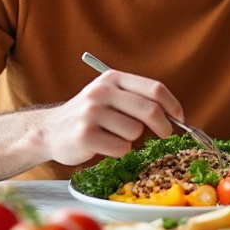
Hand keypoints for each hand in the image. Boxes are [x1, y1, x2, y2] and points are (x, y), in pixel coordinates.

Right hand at [41, 70, 182, 164]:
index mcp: (112, 78)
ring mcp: (91, 113)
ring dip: (132, 139)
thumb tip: (175, 115)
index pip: (154, 88)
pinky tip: (105, 146)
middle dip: (164, 126)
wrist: (49, 131)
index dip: (172, 105)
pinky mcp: (84, 136)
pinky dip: (119, 151)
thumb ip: (138, 99)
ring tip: (115, 136)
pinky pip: (121, 148)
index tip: (180, 118)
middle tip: (165, 134)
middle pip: (149, 110)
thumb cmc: (90, 116)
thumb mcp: (111, 96)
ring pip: (135, 132)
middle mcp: (101, 92)